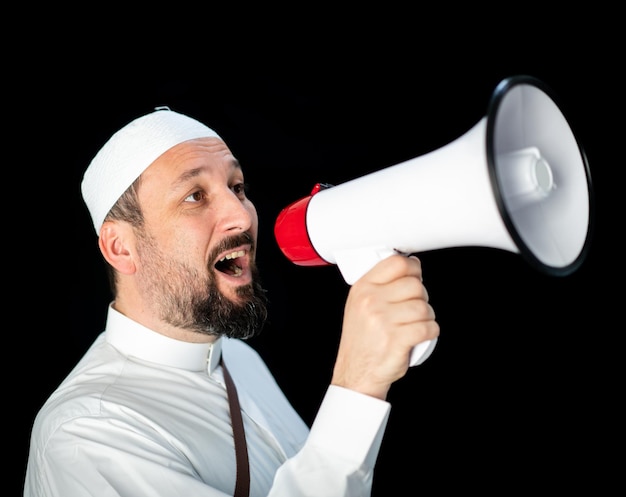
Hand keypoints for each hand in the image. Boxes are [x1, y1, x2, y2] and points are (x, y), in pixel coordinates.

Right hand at [331, 255, 438, 399]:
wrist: (357, 373)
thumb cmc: (361, 340)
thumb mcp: (359, 305)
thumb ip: (379, 284)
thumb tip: (409, 265)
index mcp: (363, 289)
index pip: (396, 263)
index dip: (412, 267)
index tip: (414, 275)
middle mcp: (371, 302)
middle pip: (414, 285)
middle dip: (421, 296)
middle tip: (414, 307)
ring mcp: (383, 321)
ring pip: (423, 307)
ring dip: (427, 317)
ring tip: (416, 323)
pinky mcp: (397, 339)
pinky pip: (428, 327)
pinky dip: (431, 331)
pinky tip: (421, 334)